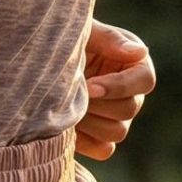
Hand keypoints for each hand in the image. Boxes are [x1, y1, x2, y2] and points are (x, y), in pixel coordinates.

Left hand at [75, 18, 155, 160]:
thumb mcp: (85, 32)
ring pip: (118, 132)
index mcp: (135, 64)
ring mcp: (119, 118)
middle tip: (68, 95)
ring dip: (89, 121)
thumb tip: (141, 51)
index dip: (117, 86)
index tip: (89, 86)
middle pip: (129, 109)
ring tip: (62, 107)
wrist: (38, 62)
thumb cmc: (65, 39)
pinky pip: (104, 149)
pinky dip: (84, 141)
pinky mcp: (103, 137)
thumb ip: (110, 39)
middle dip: (96, 104)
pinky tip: (63, 125)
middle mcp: (132, 93)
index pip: (144, 81)